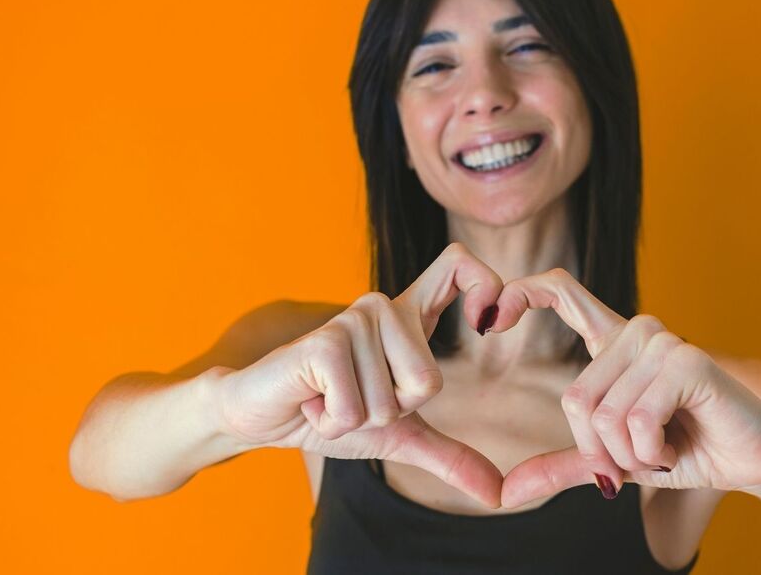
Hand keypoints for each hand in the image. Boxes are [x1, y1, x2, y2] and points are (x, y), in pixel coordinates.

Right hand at [216, 243, 506, 506]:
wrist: (262, 416)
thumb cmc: (330, 413)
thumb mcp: (398, 435)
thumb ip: (450, 457)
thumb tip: (497, 495)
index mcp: (408, 318)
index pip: (459, 266)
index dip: (487, 285)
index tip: (488, 321)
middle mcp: (383, 308)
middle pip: (429, 382)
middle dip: (391, 413)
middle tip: (354, 394)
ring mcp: (353, 320)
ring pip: (391, 403)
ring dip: (356, 419)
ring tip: (329, 395)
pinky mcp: (326, 341)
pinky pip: (355, 409)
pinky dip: (332, 423)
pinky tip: (311, 399)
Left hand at [492, 268, 760, 507]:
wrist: (754, 461)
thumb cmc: (687, 451)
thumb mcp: (615, 461)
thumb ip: (565, 465)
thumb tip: (506, 492)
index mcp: (615, 344)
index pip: (561, 292)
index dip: (520, 293)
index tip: (489, 319)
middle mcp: (636, 332)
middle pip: (575, 400)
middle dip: (602, 452)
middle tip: (641, 458)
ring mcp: (662, 342)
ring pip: (604, 416)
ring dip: (631, 457)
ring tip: (665, 449)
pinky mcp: (686, 362)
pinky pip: (636, 421)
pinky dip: (651, 452)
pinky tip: (678, 445)